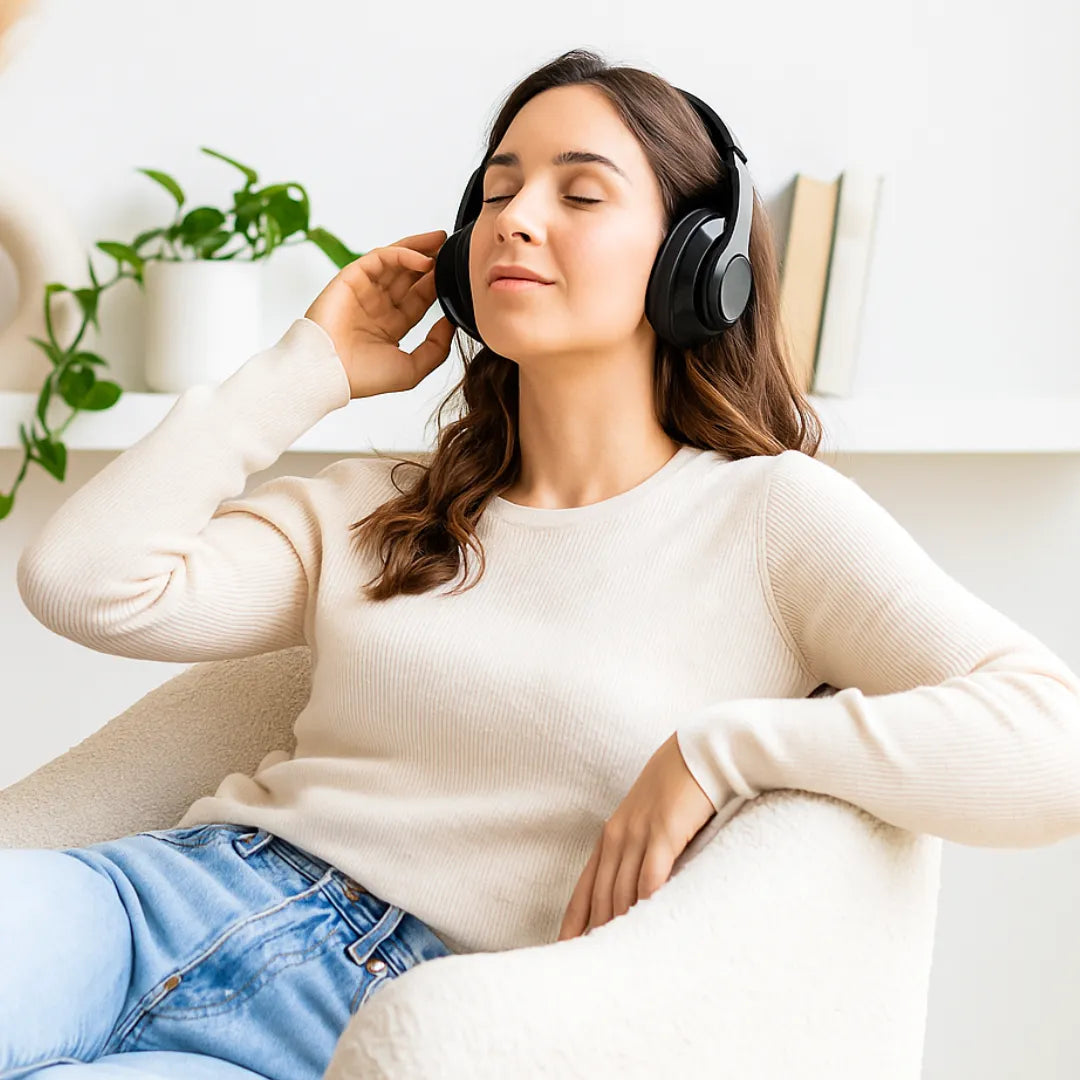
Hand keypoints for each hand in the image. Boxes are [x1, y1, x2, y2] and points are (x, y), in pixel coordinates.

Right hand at [304, 228, 454, 399]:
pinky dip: (403, 254)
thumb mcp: (412, 368)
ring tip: (441, 240)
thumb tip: (451, 322)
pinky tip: (424, 259)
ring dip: (419, 249)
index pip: (419, 299)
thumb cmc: (364, 377)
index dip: (437, 285)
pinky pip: (380, 258)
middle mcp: (377, 306)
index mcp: (390, 326)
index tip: (458, 276)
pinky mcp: (351, 277)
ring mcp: (364, 290)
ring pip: (395, 261)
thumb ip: (436, 348)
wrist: (330, 373)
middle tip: (452, 249)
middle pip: (409, 276)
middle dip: (431, 261)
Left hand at [557, 732, 715, 941]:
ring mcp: (638, 834)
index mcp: (610, 836)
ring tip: (620, 961)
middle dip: (596, 933)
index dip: (573, 922)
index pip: (584, 888)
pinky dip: (646, 905)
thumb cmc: (677, 788)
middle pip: (601, 897)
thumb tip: (640, 890)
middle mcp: (617, 837)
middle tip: (594, 968)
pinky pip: (650, 878)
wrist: (698, 752)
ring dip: (621, 927)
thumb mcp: (648, 820)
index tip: (564, 950)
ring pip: (622, 892)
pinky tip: (646, 928)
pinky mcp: (663, 832)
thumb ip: (640, 851)